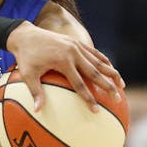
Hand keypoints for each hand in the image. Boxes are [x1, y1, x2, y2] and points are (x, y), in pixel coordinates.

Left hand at [5, 22, 123, 109]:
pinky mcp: (77, 42)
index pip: (79, 84)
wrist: (25, 35)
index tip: (96, 110)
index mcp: (62, 61)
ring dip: (111, 73)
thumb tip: (38, 111)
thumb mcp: (27, 74)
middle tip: (117, 98)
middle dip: (107, 85)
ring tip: (121, 86)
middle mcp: (73, 52)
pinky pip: (94, 53)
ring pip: (99, 61)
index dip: (88, 98)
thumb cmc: (25, 57)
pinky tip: (111, 70)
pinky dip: (104, 61)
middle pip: (95, 72)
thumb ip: (35, 92)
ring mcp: (76, 46)